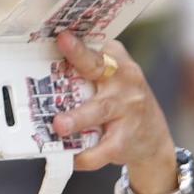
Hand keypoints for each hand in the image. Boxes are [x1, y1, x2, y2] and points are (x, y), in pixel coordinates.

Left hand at [50, 32, 178, 193]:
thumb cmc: (121, 102)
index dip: (77, 44)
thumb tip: (41, 64)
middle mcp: (124, 80)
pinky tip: (72, 158)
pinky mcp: (125, 139)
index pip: (95, 49)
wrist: (153, 138)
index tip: (61, 36)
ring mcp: (127, 109)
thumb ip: (88, 68)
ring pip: (99, 111)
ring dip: (78, 118)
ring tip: (59, 125)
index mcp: (116, 63)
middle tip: (58, 57)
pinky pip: (102, 149)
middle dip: (79, 60)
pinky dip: (85, 156)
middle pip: (98, 69)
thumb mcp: (113, 79)